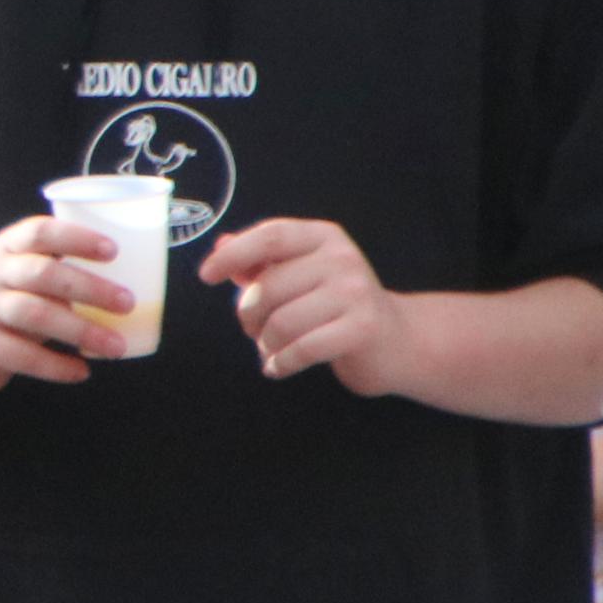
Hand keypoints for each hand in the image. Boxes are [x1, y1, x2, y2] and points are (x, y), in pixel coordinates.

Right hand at [0, 213, 131, 391]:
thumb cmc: (5, 300)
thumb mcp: (22, 275)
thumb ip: (60, 271)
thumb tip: (134, 282)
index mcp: (7, 247)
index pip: (39, 232)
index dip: (76, 238)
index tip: (113, 251)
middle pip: (42, 274)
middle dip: (89, 287)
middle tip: (128, 302)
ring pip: (36, 315)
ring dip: (81, 330)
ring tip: (116, 346)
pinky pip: (22, 355)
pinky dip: (56, 365)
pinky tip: (81, 371)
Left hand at [200, 218, 409, 389]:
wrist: (396, 341)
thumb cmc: (337, 306)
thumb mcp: (301, 274)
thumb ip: (261, 262)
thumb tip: (221, 244)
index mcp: (322, 237)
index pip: (270, 236)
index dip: (234, 254)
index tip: (206, 275)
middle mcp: (341, 259)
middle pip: (269, 286)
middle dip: (248, 315)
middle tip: (252, 329)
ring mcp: (355, 293)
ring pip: (281, 322)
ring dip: (265, 343)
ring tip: (270, 348)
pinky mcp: (362, 328)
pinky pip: (301, 348)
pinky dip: (281, 362)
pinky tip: (278, 366)